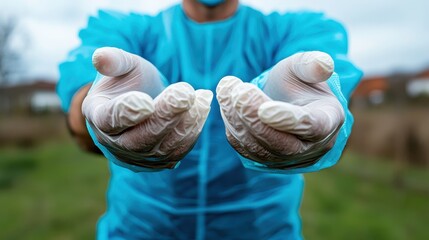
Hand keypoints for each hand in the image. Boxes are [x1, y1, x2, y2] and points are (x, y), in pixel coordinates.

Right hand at [82, 47, 212, 169]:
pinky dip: (193, 131)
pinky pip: (177, 152)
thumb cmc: (129, 80)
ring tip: (200, 98)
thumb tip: (100, 57)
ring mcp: (137, 156)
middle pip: (139, 138)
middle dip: (166, 116)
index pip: (110, 120)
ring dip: (185, 124)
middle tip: (185, 94)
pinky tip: (203, 108)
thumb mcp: (122, 65)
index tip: (147, 101)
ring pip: (162, 148)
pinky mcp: (159, 161)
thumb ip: (113, 60)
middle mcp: (114, 142)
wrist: (144, 99)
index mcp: (98, 115)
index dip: (127, 113)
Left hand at [216, 51, 343, 168]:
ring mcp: (288, 158)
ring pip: (260, 148)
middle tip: (237, 93)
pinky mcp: (265, 160)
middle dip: (255, 118)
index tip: (263, 108)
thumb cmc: (298, 82)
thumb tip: (323, 64)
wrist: (285, 99)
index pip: (310, 126)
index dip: (286, 119)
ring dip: (238, 120)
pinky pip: (246, 149)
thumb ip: (311, 64)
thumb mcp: (304, 67)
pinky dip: (232, 127)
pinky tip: (225, 103)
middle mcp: (311, 146)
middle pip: (282, 143)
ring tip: (227, 91)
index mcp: (327, 120)